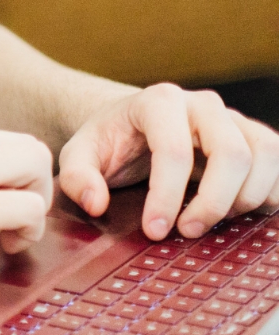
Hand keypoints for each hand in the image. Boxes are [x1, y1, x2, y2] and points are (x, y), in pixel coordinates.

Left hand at [57, 83, 278, 240]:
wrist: (135, 125)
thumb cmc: (110, 141)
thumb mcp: (79, 154)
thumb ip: (77, 177)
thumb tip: (95, 204)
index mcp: (158, 102)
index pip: (172, 151)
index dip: (166, 197)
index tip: (154, 231)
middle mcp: (203, 105)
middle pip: (231, 153)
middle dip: (213, 202)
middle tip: (187, 232)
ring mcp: (234, 118)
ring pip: (264, 157)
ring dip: (244, 199)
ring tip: (210, 221)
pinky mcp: (255, 137)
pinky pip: (278, 164)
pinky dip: (267, 194)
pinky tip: (238, 213)